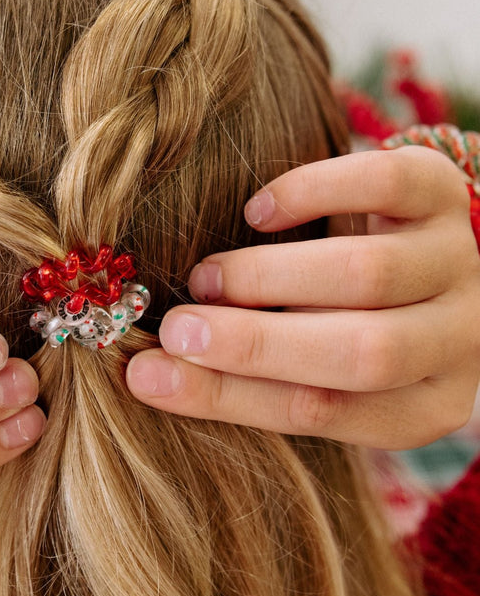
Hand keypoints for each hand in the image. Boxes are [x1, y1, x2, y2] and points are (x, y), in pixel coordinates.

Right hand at [127, 146, 479, 449]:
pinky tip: (260, 210)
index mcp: (420, 405)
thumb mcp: (320, 366)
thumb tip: (149, 372)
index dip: (228, 396)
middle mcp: (457, 339)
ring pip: (368, 274)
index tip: (146, 378)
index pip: (323, 411)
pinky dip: (311, 192)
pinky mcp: (442, 191)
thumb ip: (258, 374)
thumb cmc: (349, 321)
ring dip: (270, 275)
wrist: (421, 252)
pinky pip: (384, 184)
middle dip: (254, 343)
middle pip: (361, 353)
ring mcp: (455, 260)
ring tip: (208, 277)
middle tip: (176, 328)